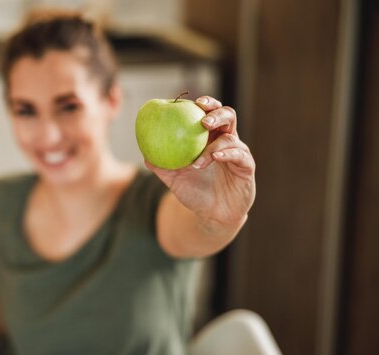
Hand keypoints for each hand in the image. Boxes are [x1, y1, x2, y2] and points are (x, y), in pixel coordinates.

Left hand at [145, 96, 255, 224]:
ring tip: (198, 161)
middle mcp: (226, 141)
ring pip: (231, 138)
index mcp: (210, 138)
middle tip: (203, 121)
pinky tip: (216, 158)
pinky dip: (227, 154)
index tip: (195, 102)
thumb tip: (144, 153)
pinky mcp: (247, 167)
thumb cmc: (194, 193)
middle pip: (228, 116)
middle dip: (217, 113)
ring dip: (213, 147)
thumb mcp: (174, 179)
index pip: (211, 113)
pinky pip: (240, 156)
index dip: (206, 104)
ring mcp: (238, 153)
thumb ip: (161, 166)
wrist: (212, 216)